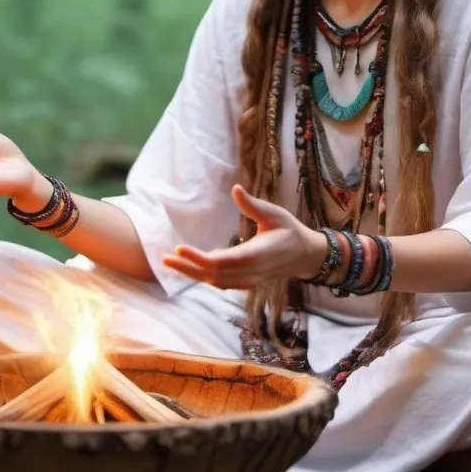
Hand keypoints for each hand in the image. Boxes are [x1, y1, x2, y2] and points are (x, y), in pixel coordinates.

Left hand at [161, 185, 327, 289]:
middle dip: (188, 267)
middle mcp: (250, 272)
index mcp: (256, 255)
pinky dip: (204, 276)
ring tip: (171, 263)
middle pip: (213, 275)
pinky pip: (221, 283)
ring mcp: (248, 281)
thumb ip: (253, 205)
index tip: (179, 249)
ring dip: (192, 273)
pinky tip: (190, 267)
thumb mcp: (275, 214)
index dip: (198, 258)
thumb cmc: (290, 231)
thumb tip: (235, 189)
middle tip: (165, 259)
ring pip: (215, 282)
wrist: (305, 256)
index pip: (221, 262)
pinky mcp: (246, 282)